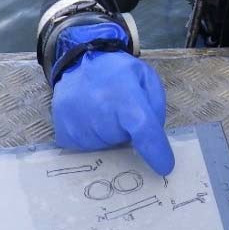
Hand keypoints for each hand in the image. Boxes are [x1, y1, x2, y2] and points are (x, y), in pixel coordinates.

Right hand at [51, 24, 173, 174]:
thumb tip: (153, 140)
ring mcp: (77, 125)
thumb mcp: (146, 79)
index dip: (155, 151)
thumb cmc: (118, 72)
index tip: (165, 167)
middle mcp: (98, 112)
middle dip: (128, 132)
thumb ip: (155, 108)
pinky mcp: (64, 135)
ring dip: (110, 136)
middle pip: (124, 141)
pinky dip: (94, 139)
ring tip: (104, 112)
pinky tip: (91, 119)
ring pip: (106, 148)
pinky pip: (88, 150)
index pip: (143, 129)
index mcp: (124, 96)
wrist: (79, 62)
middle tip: (121, 112)